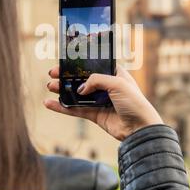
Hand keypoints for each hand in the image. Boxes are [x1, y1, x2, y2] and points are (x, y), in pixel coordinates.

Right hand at [43, 66, 163, 140]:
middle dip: (66, 76)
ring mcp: (99, 101)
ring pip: (76, 94)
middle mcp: (105, 86)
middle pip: (81, 79)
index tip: (64, 62)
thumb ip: (96, 80)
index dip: (78, 64)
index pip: (93, 66)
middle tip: (52, 74)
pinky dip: (62, 107)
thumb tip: (80, 88)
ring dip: (62, 90)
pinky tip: (50, 103)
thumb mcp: (117, 83)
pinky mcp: (94, 114)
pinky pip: (75, 109)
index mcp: (114, 74)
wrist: (140, 128)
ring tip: (50, 87)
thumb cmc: (135, 102)